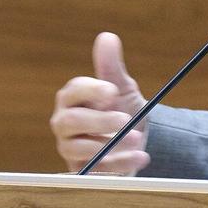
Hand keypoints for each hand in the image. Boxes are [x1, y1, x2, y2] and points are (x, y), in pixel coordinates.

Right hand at [50, 31, 149, 174]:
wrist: (138, 142)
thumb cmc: (122, 110)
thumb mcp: (121, 89)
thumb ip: (111, 67)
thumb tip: (107, 37)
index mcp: (73, 99)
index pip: (73, 91)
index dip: (91, 90)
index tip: (113, 91)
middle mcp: (65, 123)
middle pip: (70, 121)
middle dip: (98, 120)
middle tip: (125, 119)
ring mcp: (71, 148)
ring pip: (78, 148)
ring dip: (109, 145)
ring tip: (137, 139)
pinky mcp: (82, 170)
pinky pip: (94, 170)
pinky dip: (119, 164)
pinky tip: (142, 156)